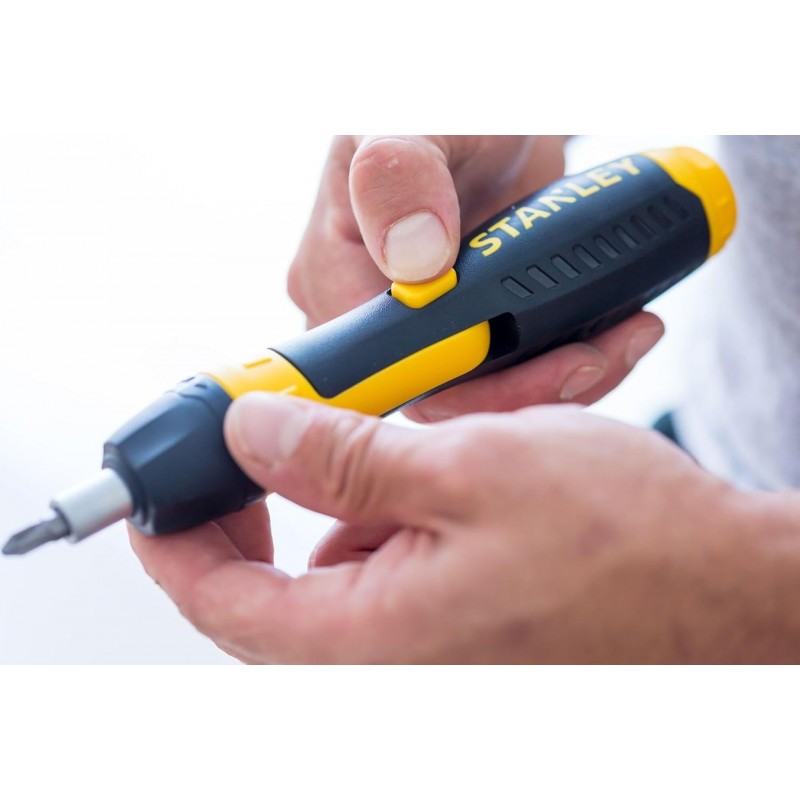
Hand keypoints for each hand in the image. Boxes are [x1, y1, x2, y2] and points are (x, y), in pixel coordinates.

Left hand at [130, 394, 797, 662]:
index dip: (177, 544)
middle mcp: (395, 673)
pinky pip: (385, 589)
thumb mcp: (466, 467)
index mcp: (378, 646)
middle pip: (273, 599)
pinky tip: (428, 489)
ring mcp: (428, 664)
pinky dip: (384, 532)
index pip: (226, 605)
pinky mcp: (458, 643)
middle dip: (261, 518)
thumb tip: (252, 435)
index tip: (158, 497)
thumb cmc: (627, 539)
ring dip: (339, 515)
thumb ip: (342, 456)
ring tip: (387, 455)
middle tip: (269, 450)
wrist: (729, 588)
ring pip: (333, 587)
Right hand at [287, 136, 664, 421]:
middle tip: (589, 356)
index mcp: (332, 270)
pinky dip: (563, 359)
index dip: (440, 382)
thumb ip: (398, 176)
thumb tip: (414, 262)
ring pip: (481, 391)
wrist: (492, 111)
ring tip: (619, 338)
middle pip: (434, 391)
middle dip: (518, 388)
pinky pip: (510, 369)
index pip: (372, 365)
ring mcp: (424, 322)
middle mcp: (370, 309)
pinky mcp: (471, 324)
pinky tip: (610, 332)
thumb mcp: (412, 118)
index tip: (511, 365)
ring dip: (555, 378)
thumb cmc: (439, 100)